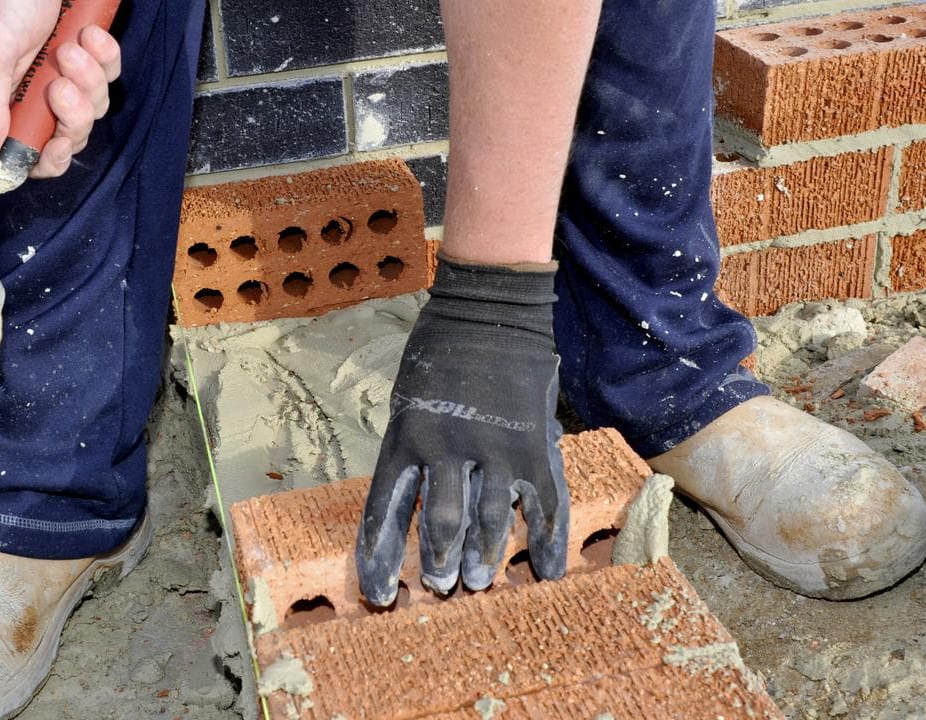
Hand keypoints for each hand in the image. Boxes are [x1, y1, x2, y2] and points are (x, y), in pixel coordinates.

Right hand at [0, 0, 121, 177]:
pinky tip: (87, 32)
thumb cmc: (3, 0)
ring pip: (95, 105)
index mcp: (5, 99)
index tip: (57, 143)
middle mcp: (37, 93)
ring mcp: (67, 75)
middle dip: (74, 116)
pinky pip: (110, 73)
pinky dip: (104, 55)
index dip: (48, 158)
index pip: (31, 151)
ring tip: (70, 47)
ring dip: (87, 78)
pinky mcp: (92, 56)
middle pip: (70, 135)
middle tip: (61, 85)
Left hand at [356, 255, 569, 605]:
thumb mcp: (408, 400)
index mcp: (404, 437)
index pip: (384, 511)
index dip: (381, 557)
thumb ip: (415, 449)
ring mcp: (492, 447)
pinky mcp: (531, 444)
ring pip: (488, 520)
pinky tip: (547, 570)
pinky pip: (542, 504)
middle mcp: (444, 447)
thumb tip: (417, 498)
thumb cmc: (439, 353)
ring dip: (484, 557)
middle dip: (441, 562)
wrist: (489, 310)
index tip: (379, 594)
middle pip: (441, 523)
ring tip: (479, 582)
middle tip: (442, 587)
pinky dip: (546, 541)